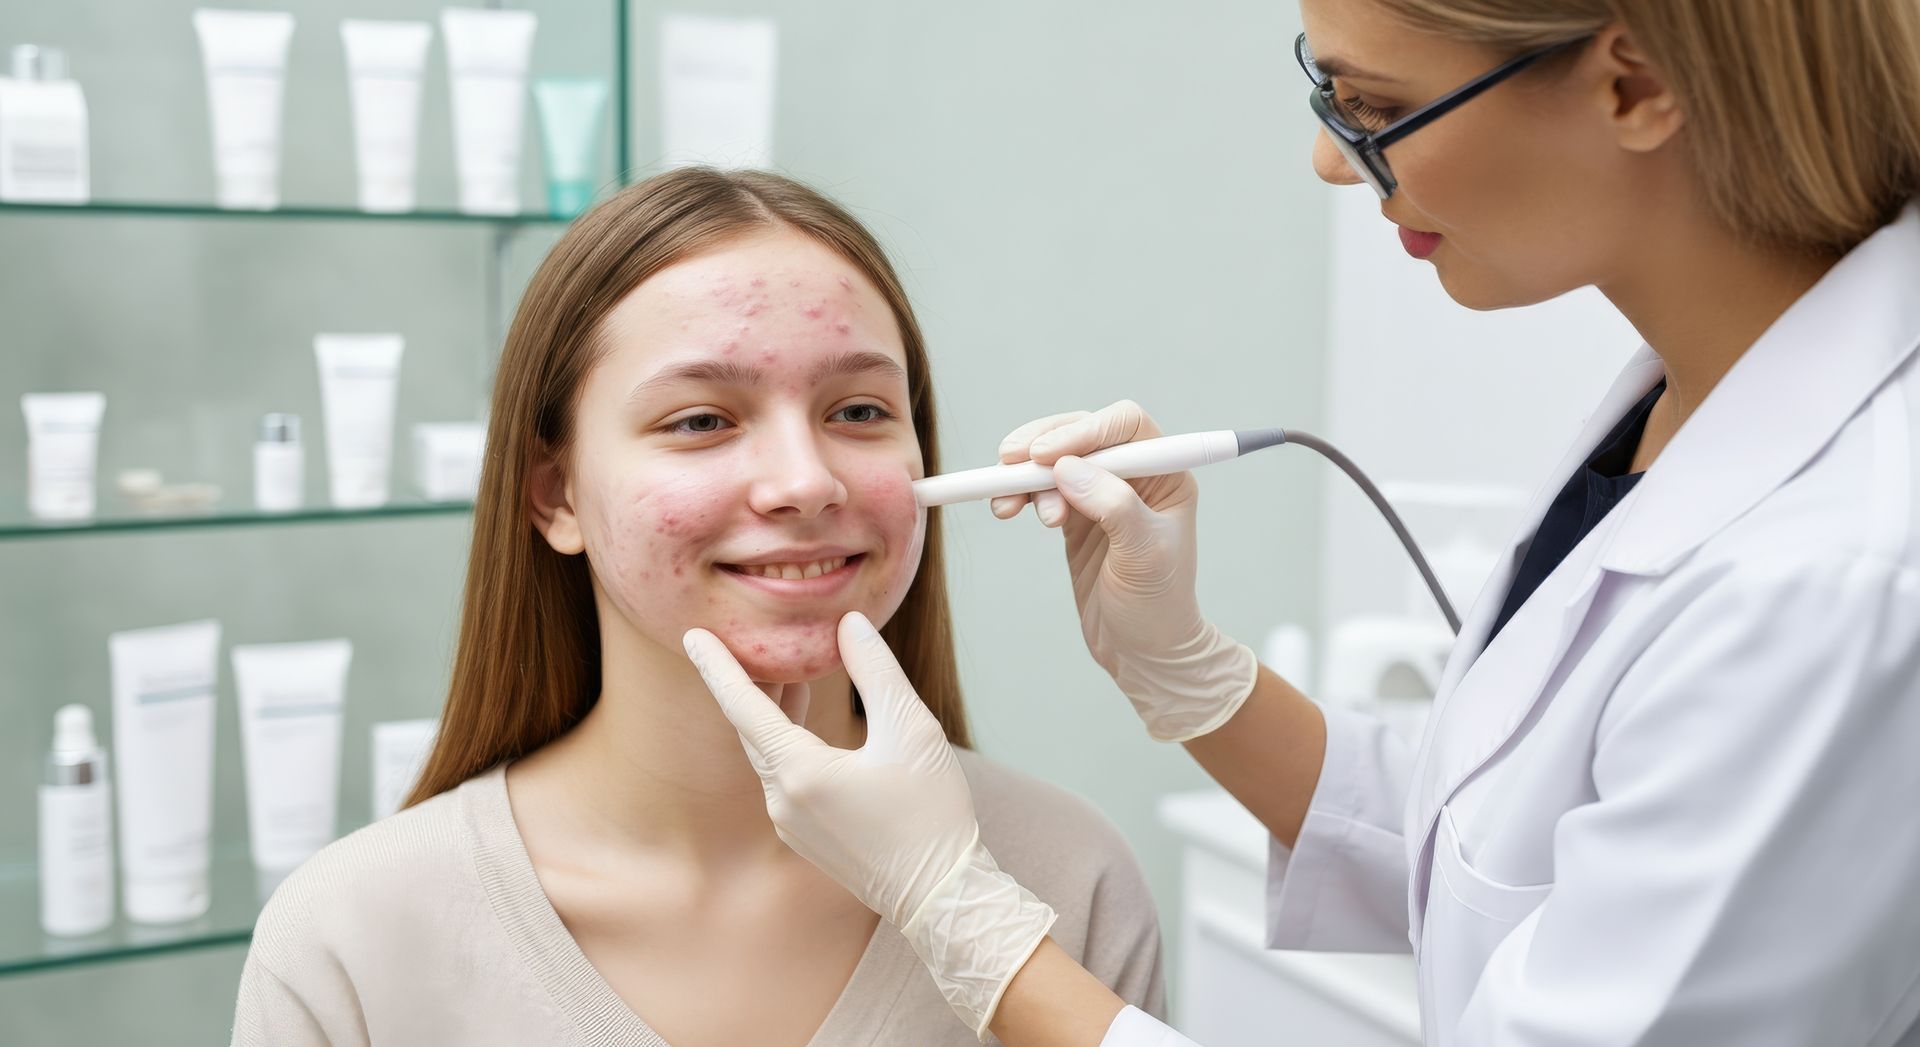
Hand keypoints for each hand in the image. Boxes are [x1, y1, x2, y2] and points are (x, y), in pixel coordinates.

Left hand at [684, 612, 1056, 1036]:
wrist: (942, 893)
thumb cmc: (931, 812)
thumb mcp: (911, 729)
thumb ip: (875, 670)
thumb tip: (848, 624)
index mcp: (801, 772)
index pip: (743, 706)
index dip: (717, 666)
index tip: (692, 635)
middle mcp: (783, 800)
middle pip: (751, 729)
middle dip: (747, 683)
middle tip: (740, 640)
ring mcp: (790, 823)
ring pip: (768, 753)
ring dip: (772, 712)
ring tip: (784, 671)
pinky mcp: (805, 836)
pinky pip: (782, 776)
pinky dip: (787, 741)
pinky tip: (806, 720)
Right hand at [995, 400, 1256, 741]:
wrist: (1143, 652)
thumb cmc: (1158, 607)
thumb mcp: (1144, 557)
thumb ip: (1113, 507)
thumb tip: (1067, 469)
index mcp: (1166, 475)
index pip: (1125, 425)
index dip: (1084, 429)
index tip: (1046, 454)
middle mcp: (1135, 476)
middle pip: (1082, 434)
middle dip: (1043, 445)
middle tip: (1010, 463)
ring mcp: (1102, 494)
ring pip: (1055, 460)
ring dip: (1025, 475)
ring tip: (1008, 506)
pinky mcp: (1075, 516)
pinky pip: (1041, 489)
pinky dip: (1019, 493)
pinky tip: (1006, 510)